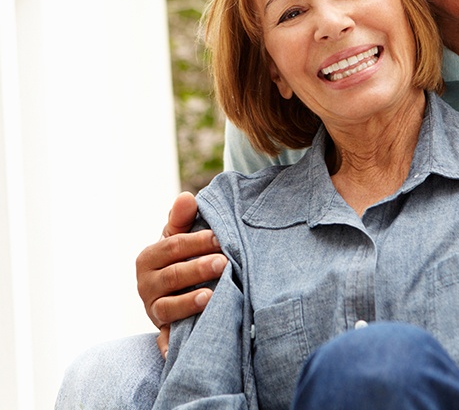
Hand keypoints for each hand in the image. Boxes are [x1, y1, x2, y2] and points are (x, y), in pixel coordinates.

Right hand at [136, 192, 226, 356]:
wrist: (174, 288)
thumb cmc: (180, 255)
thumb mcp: (179, 235)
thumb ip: (182, 218)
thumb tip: (187, 197)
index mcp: (149, 258)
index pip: (172, 247)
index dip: (196, 241)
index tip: (219, 237)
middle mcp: (146, 285)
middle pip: (172, 276)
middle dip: (198, 269)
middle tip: (223, 263)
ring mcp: (153, 310)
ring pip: (168, 307)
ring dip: (188, 303)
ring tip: (211, 297)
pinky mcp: (162, 331)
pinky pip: (164, 340)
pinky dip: (169, 346)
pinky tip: (179, 350)